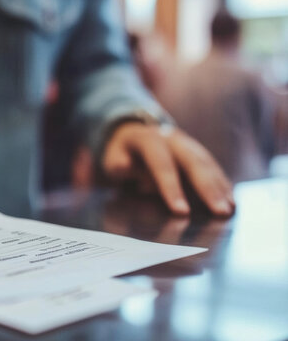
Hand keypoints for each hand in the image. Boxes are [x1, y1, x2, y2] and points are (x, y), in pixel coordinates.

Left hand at [102, 122, 234, 215]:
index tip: (181, 212)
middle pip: (193, 162)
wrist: (135, 131)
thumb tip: (124, 167)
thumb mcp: (112, 157)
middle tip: (220, 212)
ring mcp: (188, 143)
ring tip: (229, 210)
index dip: (171, 188)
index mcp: (149, 139)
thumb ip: (117, 164)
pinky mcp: (197, 152)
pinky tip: (231, 201)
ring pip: (207, 164)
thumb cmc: (122, 153)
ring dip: (220, 187)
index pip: (162, 164)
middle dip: (207, 188)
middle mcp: (172, 138)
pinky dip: (223, 184)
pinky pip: (213, 167)